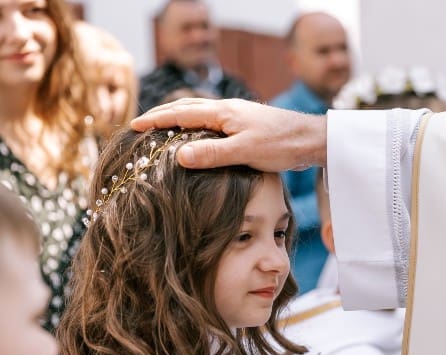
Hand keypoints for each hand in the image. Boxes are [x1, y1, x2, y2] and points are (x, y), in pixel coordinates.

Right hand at [130, 98, 327, 170]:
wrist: (311, 139)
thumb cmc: (281, 144)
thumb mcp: (245, 152)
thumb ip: (212, 154)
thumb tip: (179, 156)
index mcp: (223, 113)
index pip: (181, 113)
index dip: (156, 120)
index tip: (134, 125)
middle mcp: (227, 109)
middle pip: (187, 108)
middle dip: (162, 115)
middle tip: (141, 124)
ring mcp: (237, 115)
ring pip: (200, 114)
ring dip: (178, 118)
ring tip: (162, 128)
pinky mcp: (246, 124)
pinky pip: (212, 121)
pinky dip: (196, 125)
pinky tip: (198, 136)